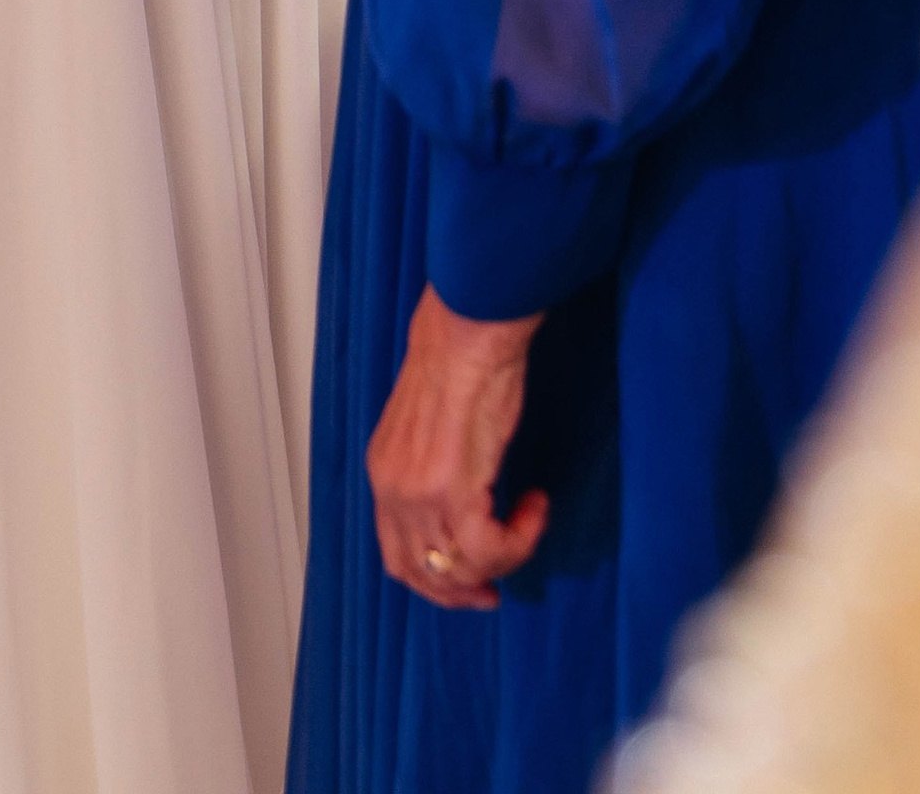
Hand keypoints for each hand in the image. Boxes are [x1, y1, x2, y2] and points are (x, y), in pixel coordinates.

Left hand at [367, 284, 546, 607]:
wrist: (469, 329)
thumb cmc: (460, 363)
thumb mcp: (428, 429)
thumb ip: (432, 472)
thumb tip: (461, 507)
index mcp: (383, 474)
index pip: (397, 555)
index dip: (435, 582)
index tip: (473, 581)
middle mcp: (393, 490)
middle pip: (423, 575)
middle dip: (463, 591)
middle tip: (497, 588)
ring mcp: (420, 495)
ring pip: (460, 570)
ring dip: (502, 560)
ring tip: (528, 522)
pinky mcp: (455, 492)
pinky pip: (490, 550)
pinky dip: (520, 541)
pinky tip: (536, 505)